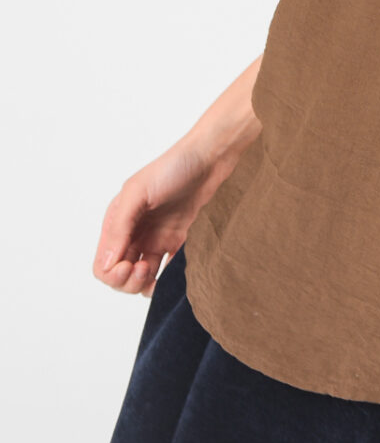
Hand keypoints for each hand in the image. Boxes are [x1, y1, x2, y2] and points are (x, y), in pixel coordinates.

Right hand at [92, 137, 225, 297]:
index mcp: (119, 222)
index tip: (131, 266)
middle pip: (120, 276)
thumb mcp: (138, 192)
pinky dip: (170, 279)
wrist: (212, 158)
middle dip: (128, 282)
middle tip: (145, 270)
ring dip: (147, 285)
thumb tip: (108, 263)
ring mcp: (158, 238)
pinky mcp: (181, 241)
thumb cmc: (173, 166)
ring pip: (143, 278)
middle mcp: (136, 233)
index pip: (103, 264)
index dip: (113, 274)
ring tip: (160, 276)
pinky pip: (170, 270)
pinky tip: (178, 274)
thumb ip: (119, 227)